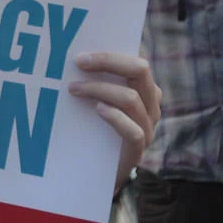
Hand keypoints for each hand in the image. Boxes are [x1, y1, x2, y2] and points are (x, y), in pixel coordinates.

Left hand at [68, 52, 160, 192]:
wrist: (96, 171)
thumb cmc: (92, 126)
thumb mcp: (94, 99)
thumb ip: (93, 79)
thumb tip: (71, 58)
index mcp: (143, 87)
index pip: (135, 60)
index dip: (111, 53)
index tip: (82, 51)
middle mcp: (150, 105)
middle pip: (139, 71)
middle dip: (108, 62)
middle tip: (78, 62)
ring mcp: (147, 128)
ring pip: (132, 99)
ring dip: (100, 89)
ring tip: (74, 88)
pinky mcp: (138, 150)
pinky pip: (134, 131)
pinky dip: (116, 117)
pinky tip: (98, 110)